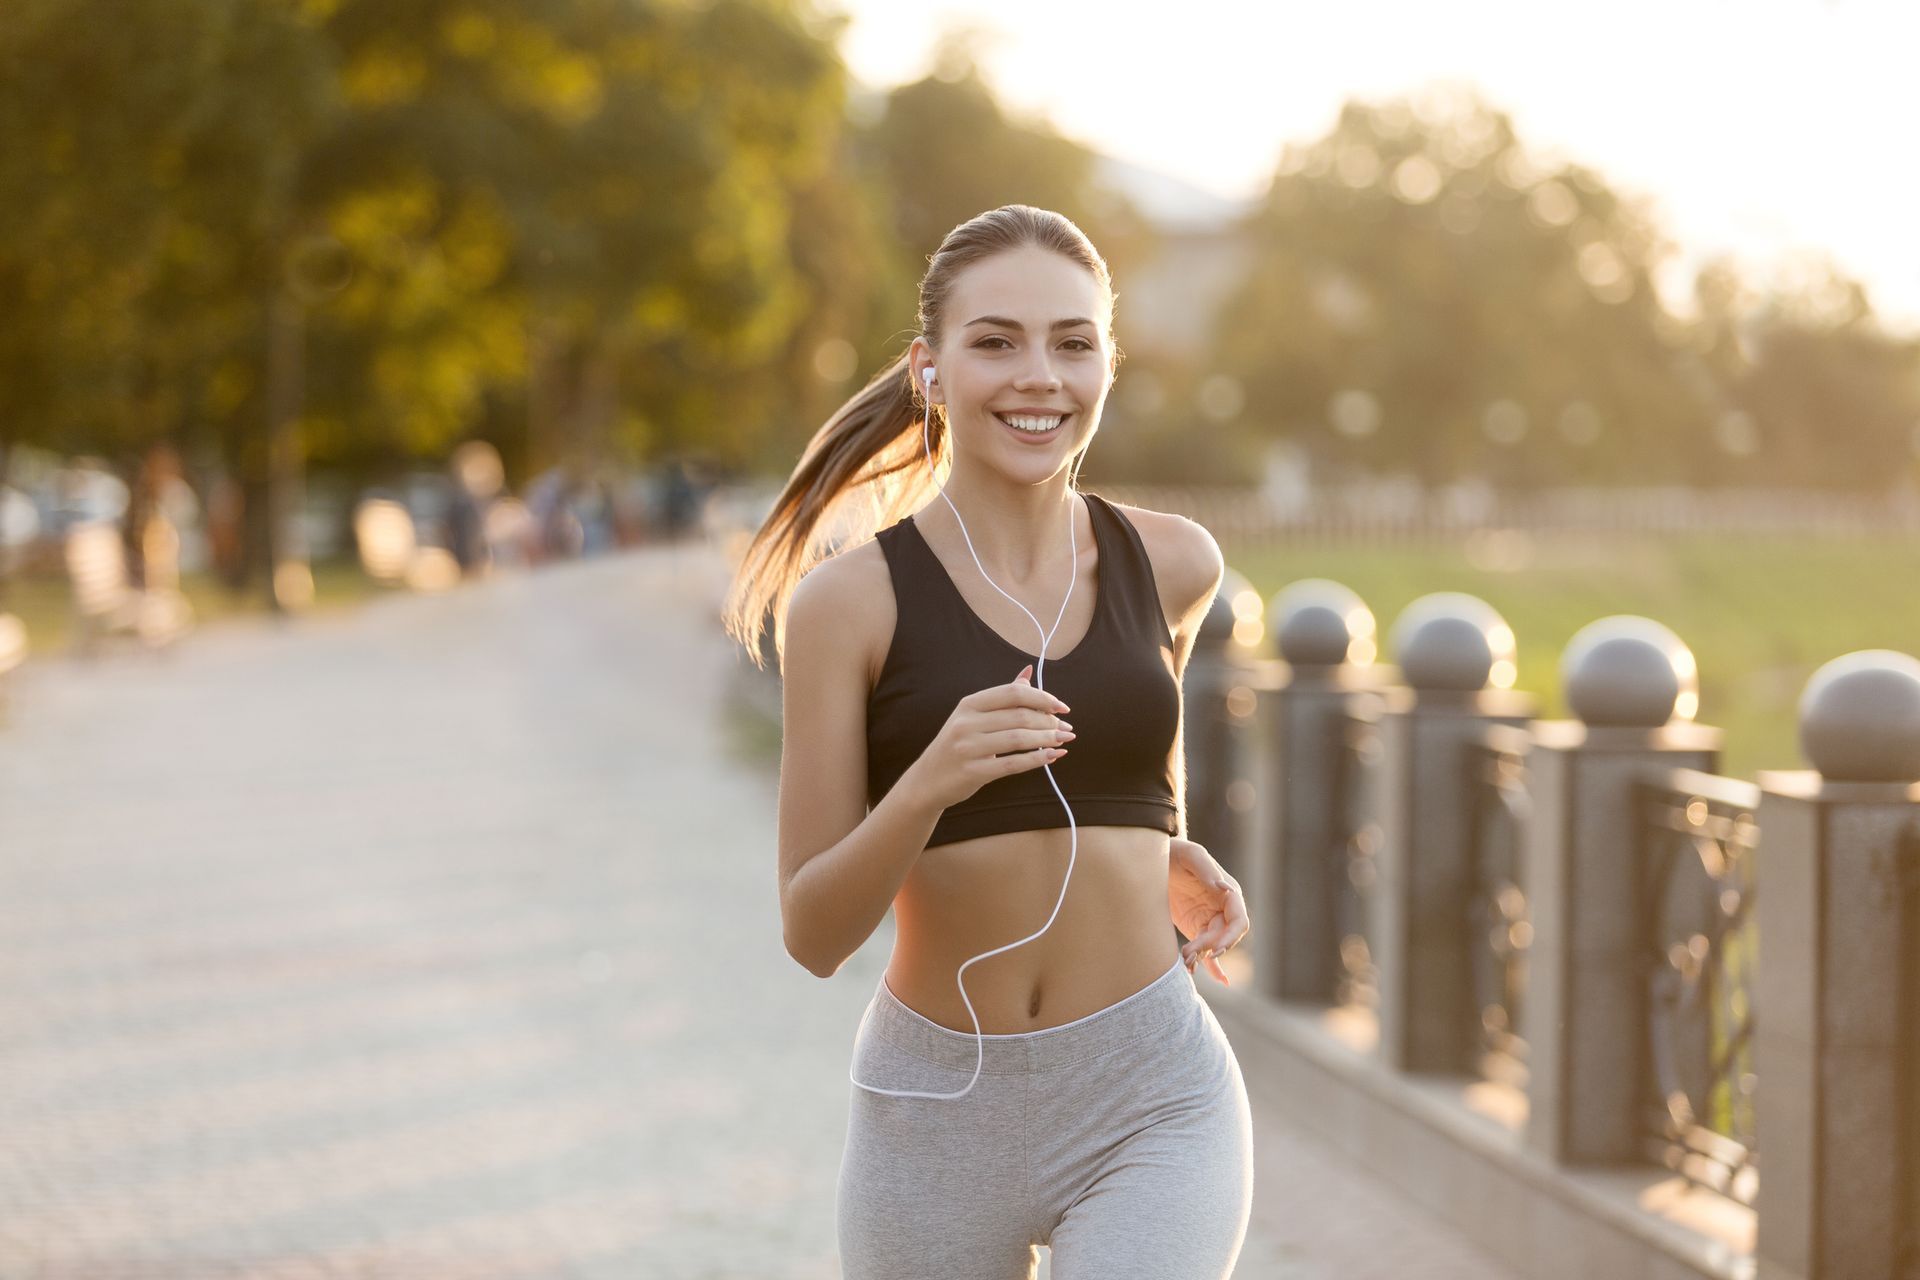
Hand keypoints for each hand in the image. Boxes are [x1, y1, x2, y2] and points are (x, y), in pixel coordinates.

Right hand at [903, 663, 1072, 812]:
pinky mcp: (973, 772)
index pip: (1013, 693)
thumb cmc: (958, 744)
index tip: (1062, 707)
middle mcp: (966, 723)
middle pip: (1019, 716)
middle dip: (1049, 721)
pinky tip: (1053, 757)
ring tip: (1064, 740)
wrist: (928, 780)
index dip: (1042, 697)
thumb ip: (1003, 697)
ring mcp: (968, 748)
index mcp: (969, 704)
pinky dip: (1037, 760)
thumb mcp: (973, 716)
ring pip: (1018, 739)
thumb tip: (1028, 673)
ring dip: (1047, 739)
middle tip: (1066, 728)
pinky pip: (1012, 764)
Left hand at [1168, 837, 1248, 985]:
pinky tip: (1221, 980)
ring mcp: (1209, 919)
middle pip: (1225, 937)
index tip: (1216, 948)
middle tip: (1189, 953)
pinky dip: (1213, 965)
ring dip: (1203, 957)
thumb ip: (1206, 869)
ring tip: (1186, 962)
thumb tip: (1222, 888)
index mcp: (1228, 892)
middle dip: (1211, 948)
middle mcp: (1222, 908)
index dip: (1231, 937)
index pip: (1238, 920)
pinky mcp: (1196, 928)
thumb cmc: (1176, 852)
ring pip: (1214, 946)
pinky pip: (1207, 950)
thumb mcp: (1190, 854)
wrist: (1154, 858)